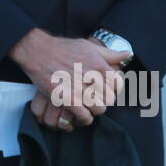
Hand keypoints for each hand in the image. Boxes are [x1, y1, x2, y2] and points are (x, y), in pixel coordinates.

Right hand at [10, 30, 128, 125]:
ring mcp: (79, 89)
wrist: (39, 52)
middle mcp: (91, 78)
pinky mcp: (66, 99)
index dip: (113, 89)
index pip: (118, 85)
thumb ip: (109, 53)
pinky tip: (81, 114)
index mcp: (99, 65)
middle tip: (96, 99)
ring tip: (89, 107)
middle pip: (110, 99)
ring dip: (95, 110)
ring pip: (99, 109)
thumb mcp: (88, 46)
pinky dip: (84, 118)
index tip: (106, 89)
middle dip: (104, 100)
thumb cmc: (64, 48)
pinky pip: (84, 116)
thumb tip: (126, 55)